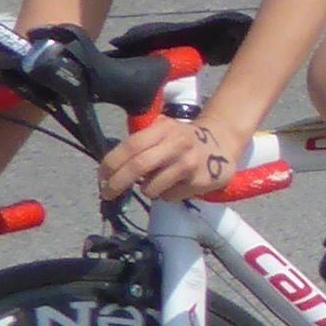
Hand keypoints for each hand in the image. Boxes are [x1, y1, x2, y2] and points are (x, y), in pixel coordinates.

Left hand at [104, 111, 251, 208]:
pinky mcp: (201, 181)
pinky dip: (166, 195)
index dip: (111, 164)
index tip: (102, 177)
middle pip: (138, 166)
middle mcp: (178, 143)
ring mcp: (191, 162)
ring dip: (146, 190)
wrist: (223, 142)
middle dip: (117, 183)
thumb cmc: (184, 140)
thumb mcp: (164, 131)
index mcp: (164, 128)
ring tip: (154, 184)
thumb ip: (141, 144)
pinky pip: (169, 196)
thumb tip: (110, 170)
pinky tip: (176, 185)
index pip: (130, 146)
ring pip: (152, 187)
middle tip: (108, 194)